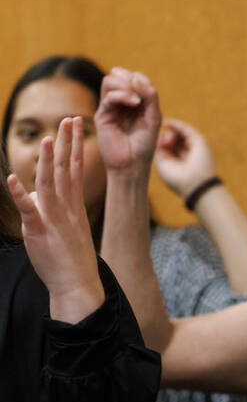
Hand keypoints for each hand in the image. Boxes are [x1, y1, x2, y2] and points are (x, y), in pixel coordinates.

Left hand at [7, 117, 103, 321]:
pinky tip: (12, 179)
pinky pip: (28, 210)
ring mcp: (53, 218)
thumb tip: (32, 193)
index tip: (76, 125)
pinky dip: (19, 194)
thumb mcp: (65, 227)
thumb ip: (50, 206)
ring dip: (47, 161)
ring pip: (50, 184)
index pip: (75, 168)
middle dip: (68, 143)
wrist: (78, 282)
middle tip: (70, 119)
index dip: (74, 145)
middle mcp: (66, 207)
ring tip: (47, 139)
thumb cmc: (72, 257)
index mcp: (73, 204)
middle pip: (66, 169)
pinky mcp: (39, 231)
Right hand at [95, 68, 161, 178]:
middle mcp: (121, 103)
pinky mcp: (102, 115)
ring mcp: (110, 108)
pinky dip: (121, 95)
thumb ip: (150, 96)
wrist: (132, 164)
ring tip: (136, 100)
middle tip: (139, 93)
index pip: (134, 79)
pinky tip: (134, 103)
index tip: (149, 93)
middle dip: (129, 78)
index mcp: (134, 102)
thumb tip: (136, 76)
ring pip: (109, 81)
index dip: (141, 79)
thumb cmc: (145, 144)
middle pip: (118, 75)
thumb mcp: (154, 117)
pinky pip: (108, 96)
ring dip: (124, 85)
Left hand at [154, 119, 216, 197]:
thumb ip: (158, 149)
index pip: (170, 148)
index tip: (151, 142)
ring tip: (163, 135)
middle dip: (165, 138)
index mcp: (181, 162)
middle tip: (158, 140)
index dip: (160, 143)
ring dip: (170, 132)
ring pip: (180, 133)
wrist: (193, 184)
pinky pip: (185, 129)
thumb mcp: (161, 164)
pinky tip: (166, 123)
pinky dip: (175, 125)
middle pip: (175, 140)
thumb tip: (159, 135)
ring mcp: (196, 147)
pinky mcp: (199, 141)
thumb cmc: (177, 178)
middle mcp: (189, 154)